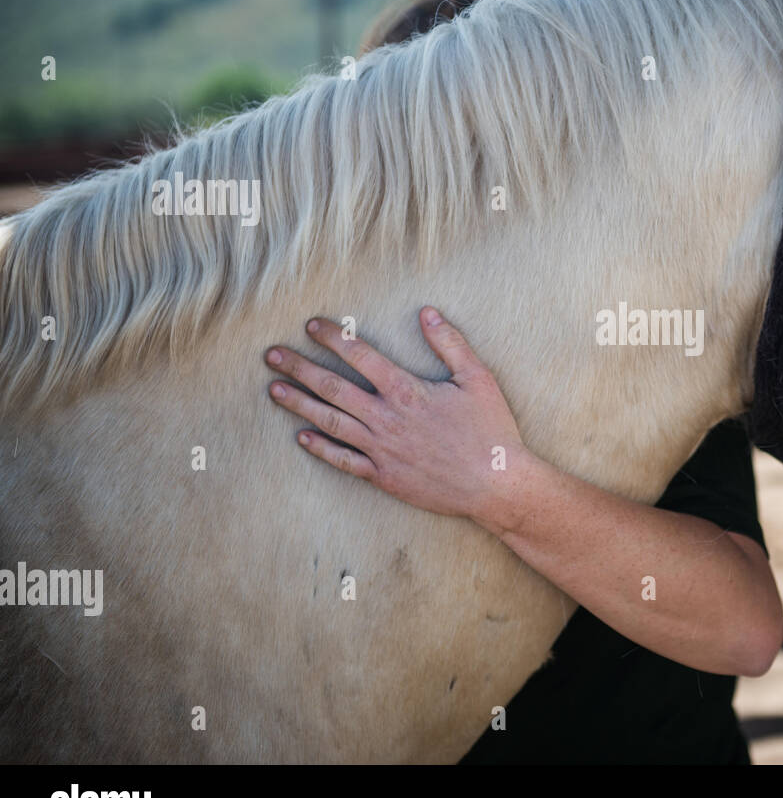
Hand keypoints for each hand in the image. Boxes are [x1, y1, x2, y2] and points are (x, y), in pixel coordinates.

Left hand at [264, 307, 530, 529]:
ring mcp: (381, 449)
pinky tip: (302, 437)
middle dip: (300, 368)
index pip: (360, 356)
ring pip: (330, 422)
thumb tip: (427, 312)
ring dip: (299, 404)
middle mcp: (386, 418)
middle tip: (272, 355)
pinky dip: (321, 448)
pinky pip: (344, 461)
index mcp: (407, 391)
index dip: (333, 338)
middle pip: (333, 388)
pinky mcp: (384, 476)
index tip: (311, 325)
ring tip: (275, 390)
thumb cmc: (491, 430)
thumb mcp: (477, 378)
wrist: (495, 484)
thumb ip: (450, 343)